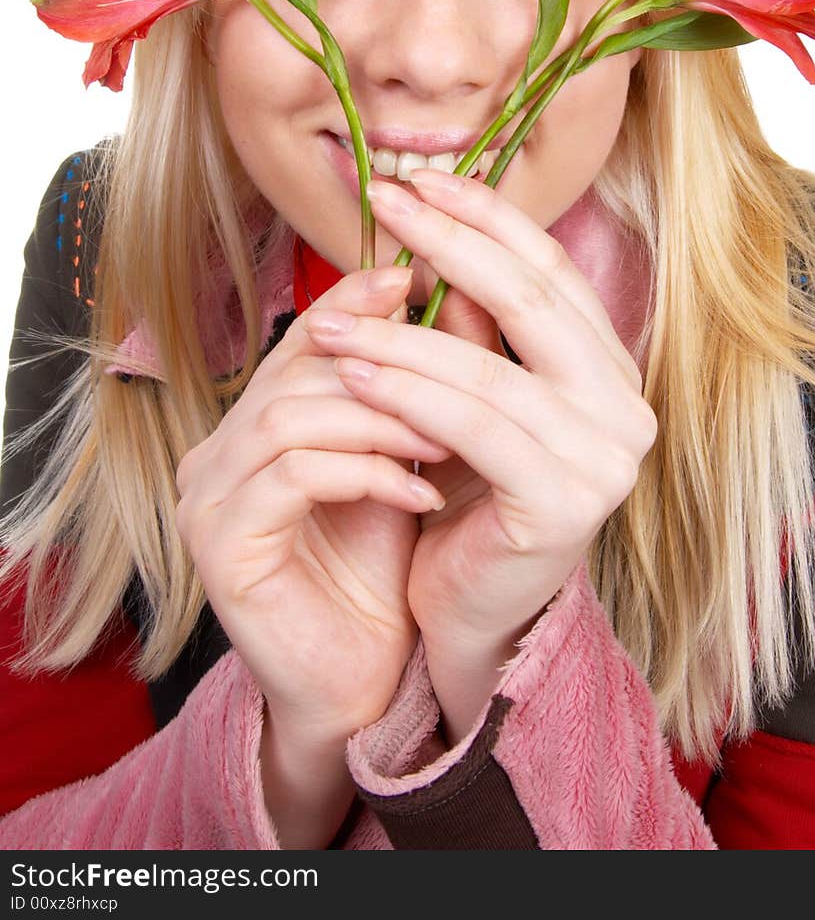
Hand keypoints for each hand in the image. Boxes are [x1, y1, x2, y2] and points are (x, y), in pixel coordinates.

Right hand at [174, 263, 449, 741]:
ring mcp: (207, 500)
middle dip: (383, 368)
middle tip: (461, 376)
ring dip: (379, 420)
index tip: (419, 277)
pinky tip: (421, 495)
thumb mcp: (405, 461)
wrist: (362, 683)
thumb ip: (414, 386)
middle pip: (292, 370)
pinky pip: (294, 477)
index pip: (302, 342)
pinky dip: (366, 475)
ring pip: (289, 416)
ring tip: (446, 440)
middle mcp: (214, 454)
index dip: (357, 303)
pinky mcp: (219, 547)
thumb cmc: (383, 569)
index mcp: (251, 426)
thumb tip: (459, 288)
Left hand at [301, 171, 656, 728]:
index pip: (550, 269)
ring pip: (488, 366)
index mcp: (611, 368)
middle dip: (447, 243)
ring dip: (400, 331)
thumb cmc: (466, 495)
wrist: (473, 610)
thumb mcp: (471, 395)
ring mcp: (605, 456)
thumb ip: (468, 326)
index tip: (418, 180)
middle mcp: (625, 405)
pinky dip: (407, 390)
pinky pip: (471, 425)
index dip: (487, 215)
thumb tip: (424, 229)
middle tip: (380, 201)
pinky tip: (355, 368)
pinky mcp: (562, 501)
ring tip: (333, 311)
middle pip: (530, 299)